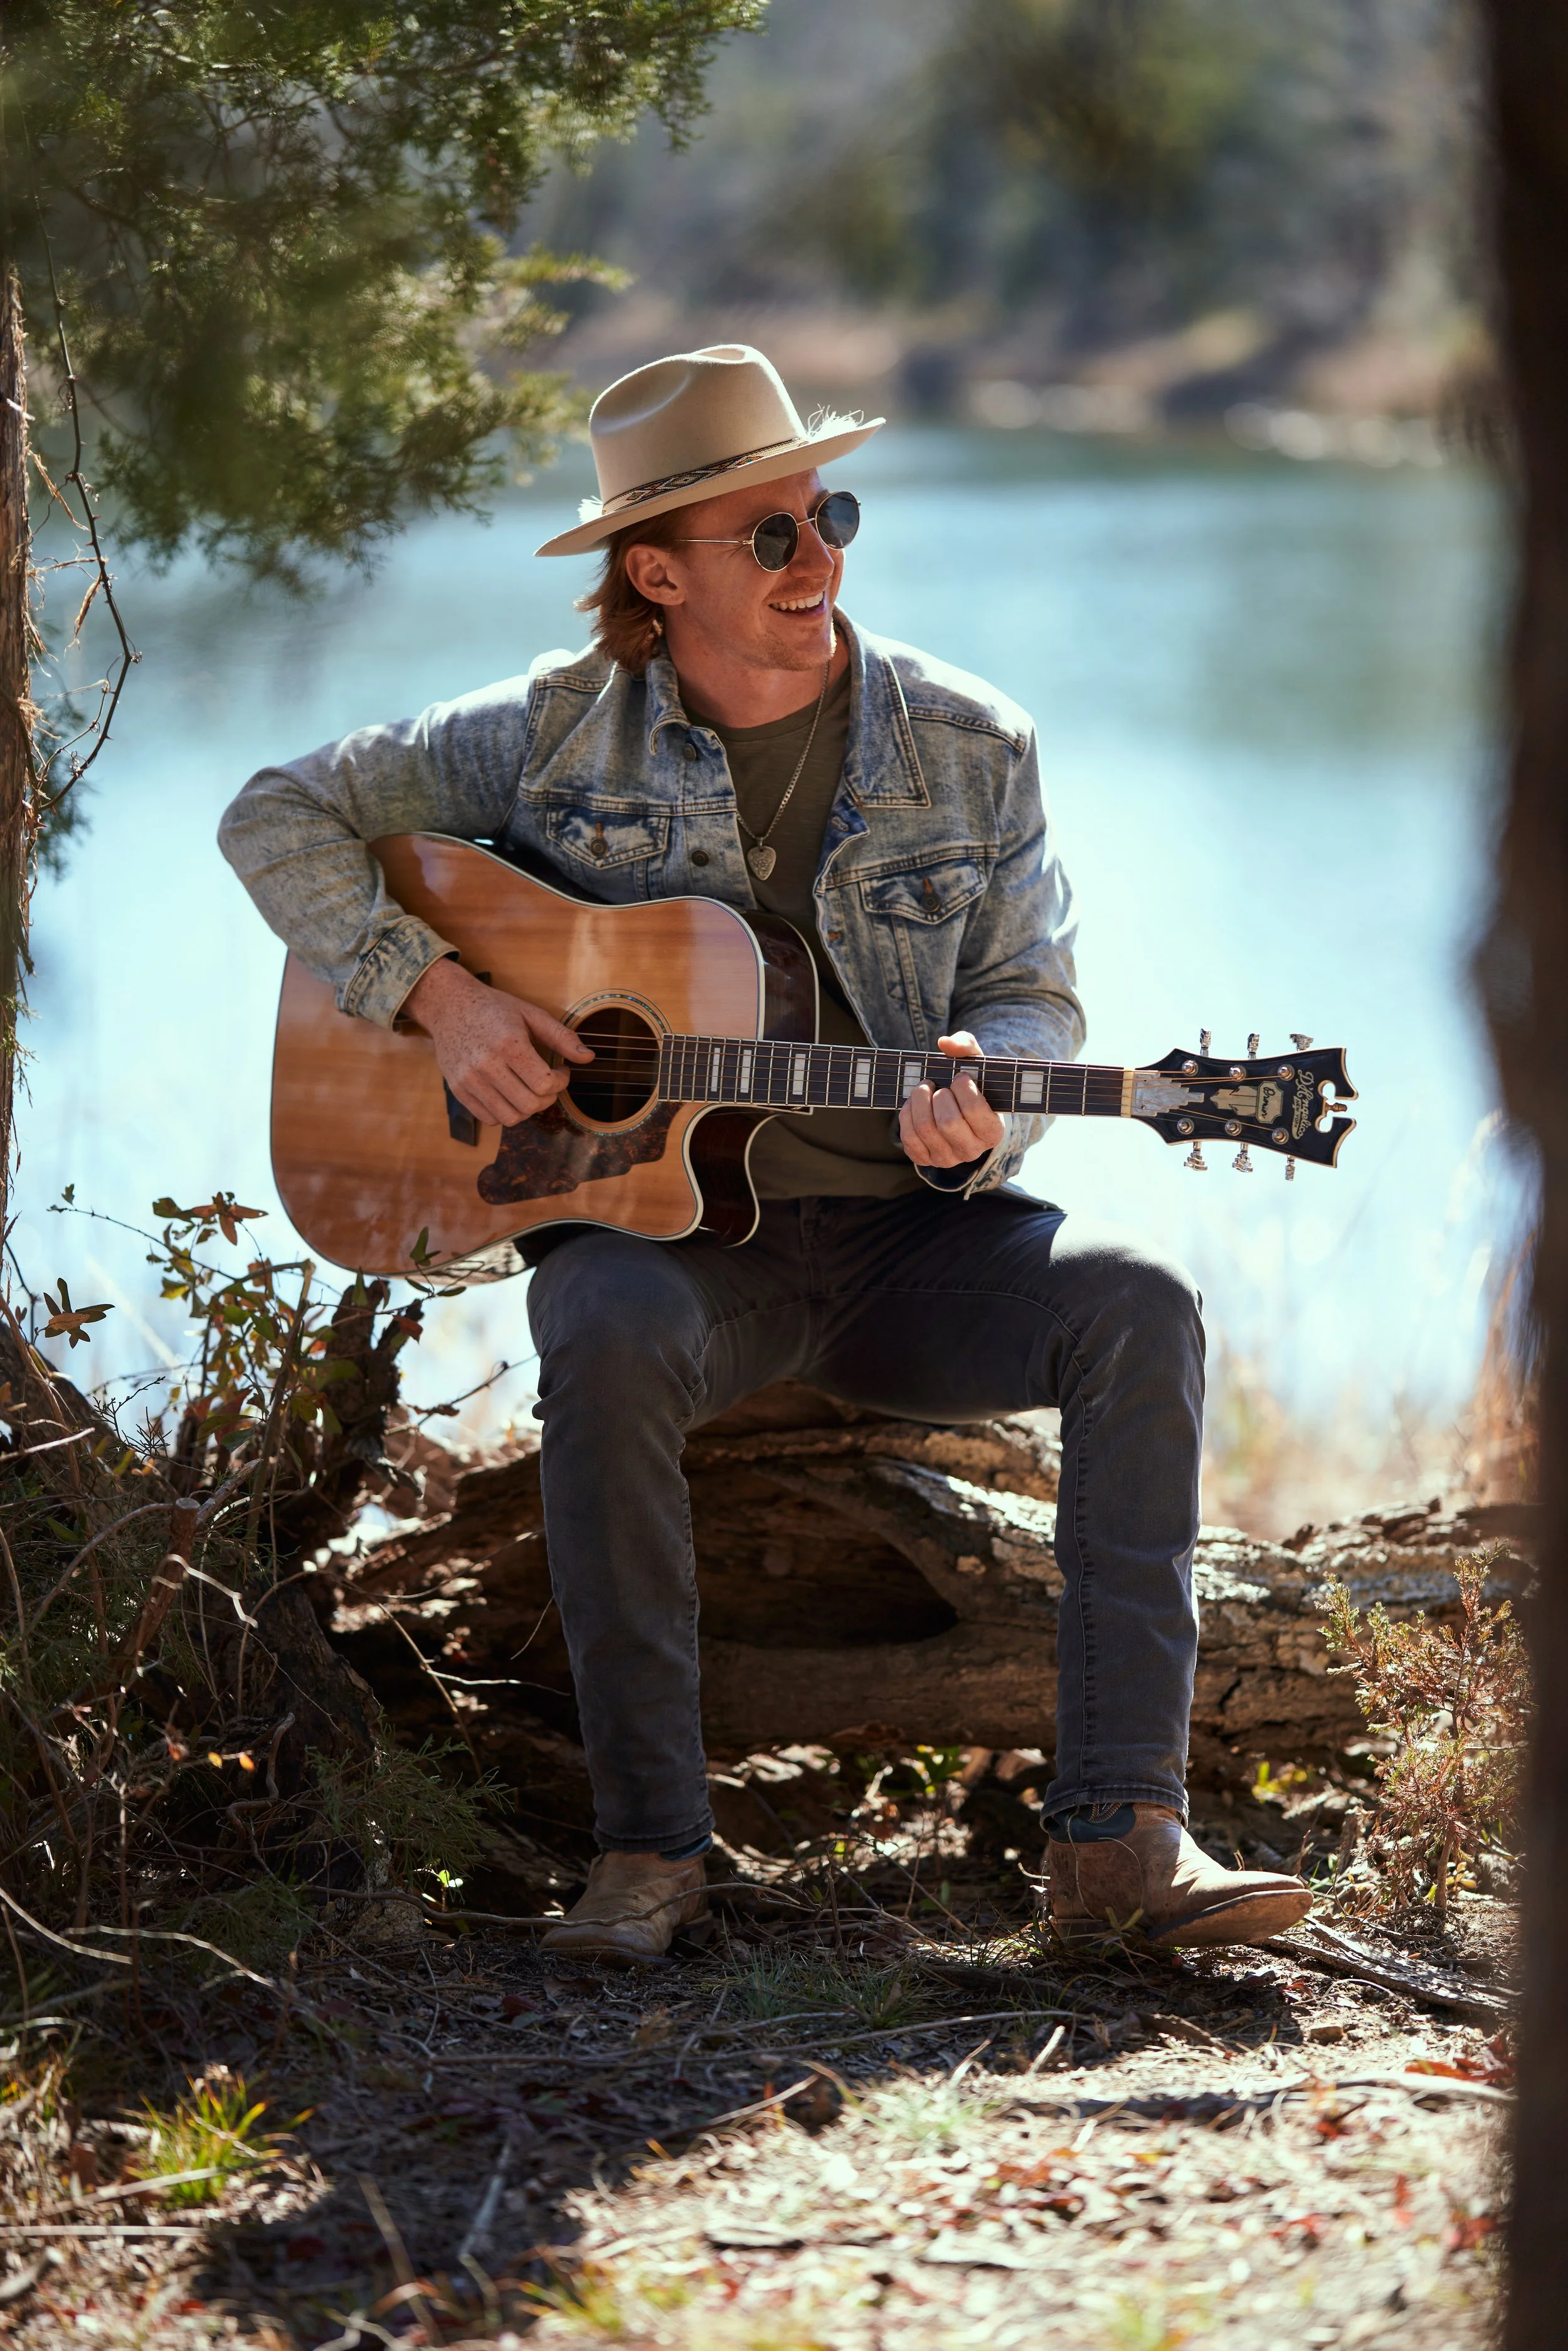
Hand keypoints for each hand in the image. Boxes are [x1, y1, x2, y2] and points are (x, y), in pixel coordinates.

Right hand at [401, 957, 591, 1125]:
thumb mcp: (531, 1014)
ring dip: (528, 1109)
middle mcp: (486, 1065)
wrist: (449, 1006)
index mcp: (509, 1044)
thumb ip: (562, 1036)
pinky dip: (505, 1112)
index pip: (545, 1084)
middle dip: (548, 1098)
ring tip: (529, 1090)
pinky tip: (509, 1093)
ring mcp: (469, 1080)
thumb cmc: (494, 1009)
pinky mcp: (458, 1091)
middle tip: (548, 1082)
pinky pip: (489, 1119)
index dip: (561, 1082)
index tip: (561, 1071)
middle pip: (530, 1105)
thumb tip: (589, 1058)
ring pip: (510, 1118)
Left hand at [898, 1031, 1004, 1169]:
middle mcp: (972, 1150)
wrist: (959, 1112)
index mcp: (992, 1132)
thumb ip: (966, 1046)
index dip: (963, 1088)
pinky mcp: (926, 1159)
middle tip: (938, 1085)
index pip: (975, 1110)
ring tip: (924, 1089)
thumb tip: (945, 1042)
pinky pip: (909, 1139)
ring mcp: (948, 1158)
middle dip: (939, 1096)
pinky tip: (914, 1104)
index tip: (960, 1077)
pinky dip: (907, 1115)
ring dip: (919, 1101)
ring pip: (925, 1129)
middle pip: (948, 1122)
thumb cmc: (971, 1086)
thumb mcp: (976, 1063)